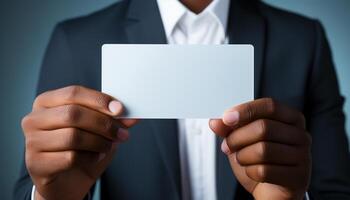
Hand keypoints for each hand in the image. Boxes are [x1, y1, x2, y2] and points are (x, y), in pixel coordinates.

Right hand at [21, 85, 137, 199]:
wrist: (68, 179)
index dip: (98, 100)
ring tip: (109, 146)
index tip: (119, 109)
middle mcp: (34, 119)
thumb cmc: (80, 148)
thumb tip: (131, 115)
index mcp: (47, 102)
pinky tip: (96, 157)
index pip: (73, 93)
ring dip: (99, 142)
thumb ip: (112, 119)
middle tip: (122, 133)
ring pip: (73, 136)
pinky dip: (90, 157)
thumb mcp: (98, 129)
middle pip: (73, 114)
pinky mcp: (36, 163)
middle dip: (103, 124)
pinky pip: (70, 157)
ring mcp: (32, 141)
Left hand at [210, 98, 310, 199]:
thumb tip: (215, 122)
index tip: (227, 118)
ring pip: (263, 150)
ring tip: (241, 159)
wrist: (271, 192)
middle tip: (227, 146)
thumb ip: (229, 128)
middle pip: (264, 127)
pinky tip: (253, 172)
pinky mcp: (298, 177)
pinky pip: (265, 171)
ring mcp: (303, 156)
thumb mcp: (241, 140)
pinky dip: (250, 172)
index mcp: (290, 119)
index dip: (247, 110)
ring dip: (243, 156)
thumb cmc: (259, 162)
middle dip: (238, 138)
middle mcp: (300, 135)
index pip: (270, 106)